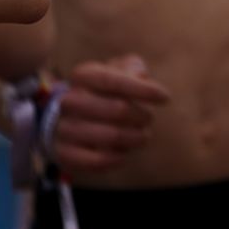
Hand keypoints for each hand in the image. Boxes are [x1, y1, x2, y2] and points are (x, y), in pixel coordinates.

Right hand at [49, 55, 169, 177]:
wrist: (69, 115)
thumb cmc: (105, 89)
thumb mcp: (118, 70)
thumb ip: (131, 67)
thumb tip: (140, 75)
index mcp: (83, 75)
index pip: (114, 80)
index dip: (143, 89)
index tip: (165, 98)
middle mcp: (69, 100)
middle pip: (118, 109)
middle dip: (142, 116)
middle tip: (149, 118)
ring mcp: (64, 128)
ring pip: (110, 136)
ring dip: (135, 137)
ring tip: (143, 135)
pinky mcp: (64, 153)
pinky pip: (96, 160)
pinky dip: (117, 158)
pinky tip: (125, 152)